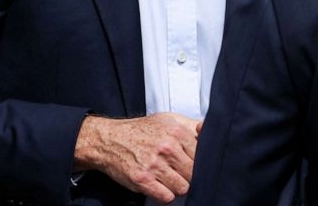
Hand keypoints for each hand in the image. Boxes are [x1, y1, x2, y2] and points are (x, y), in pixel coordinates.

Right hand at [74, 112, 199, 202]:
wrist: (110, 140)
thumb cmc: (141, 131)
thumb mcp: (167, 120)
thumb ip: (190, 126)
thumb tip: (207, 130)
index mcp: (176, 131)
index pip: (202, 154)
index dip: (198, 161)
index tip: (190, 162)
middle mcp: (167, 147)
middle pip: (194, 173)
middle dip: (188, 175)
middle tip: (179, 172)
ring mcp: (154, 164)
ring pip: (183, 187)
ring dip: (177, 186)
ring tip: (169, 179)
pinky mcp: (142, 180)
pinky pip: (167, 197)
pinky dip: (165, 195)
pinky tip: (160, 186)